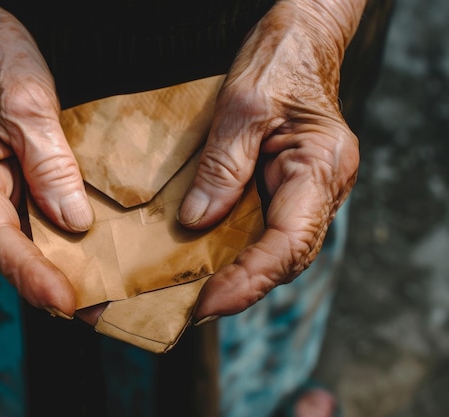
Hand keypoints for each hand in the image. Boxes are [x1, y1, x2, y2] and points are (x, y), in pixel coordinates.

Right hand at [0, 1, 93, 317]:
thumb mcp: (27, 104)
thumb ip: (49, 164)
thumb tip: (74, 223)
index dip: (27, 272)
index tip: (63, 300)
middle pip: (9, 250)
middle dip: (48, 284)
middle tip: (92, 312)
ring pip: (26, 243)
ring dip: (61, 271)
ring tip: (99, 300)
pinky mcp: (18, 189)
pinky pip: (40, 224)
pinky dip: (65, 245)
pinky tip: (94, 261)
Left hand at [178, 0, 363, 320]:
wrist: (299, 39)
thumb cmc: (280, 61)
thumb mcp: (244, 105)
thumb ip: (223, 166)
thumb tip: (198, 222)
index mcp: (320, 167)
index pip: (290, 241)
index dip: (252, 278)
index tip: (210, 301)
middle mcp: (321, 188)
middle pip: (285, 256)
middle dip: (242, 287)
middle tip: (193, 309)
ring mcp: (306, 190)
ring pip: (275, 248)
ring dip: (239, 275)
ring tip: (195, 296)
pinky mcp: (287, 186)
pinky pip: (265, 228)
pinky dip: (239, 250)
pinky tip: (208, 260)